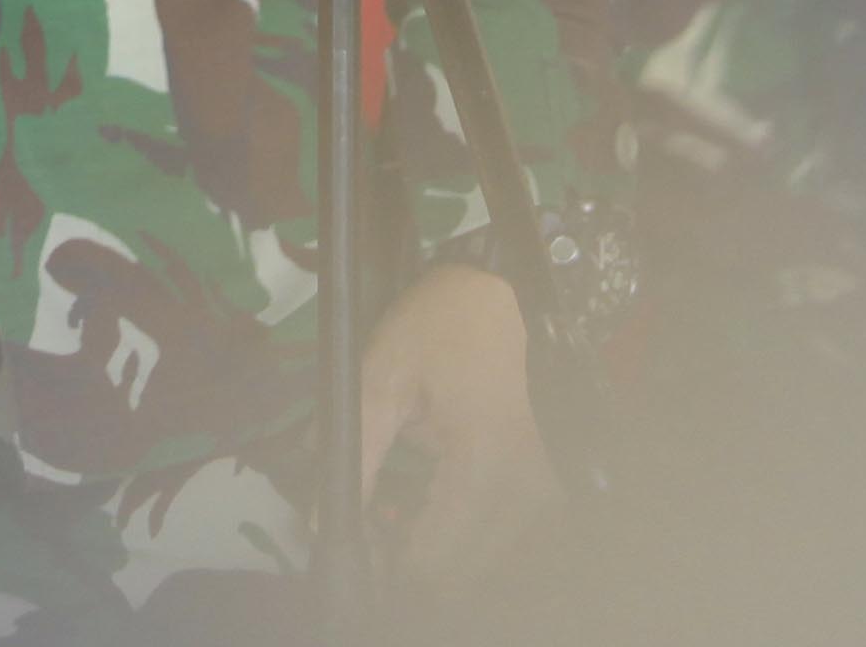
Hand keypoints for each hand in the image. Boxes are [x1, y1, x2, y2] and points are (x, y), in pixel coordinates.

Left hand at [357, 260, 559, 586]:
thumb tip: (322, 520)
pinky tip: (429, 498)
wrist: (504, 290)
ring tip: (396, 506)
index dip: (384, 562)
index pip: (431, 565)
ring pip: (477, 560)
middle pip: (456, 574)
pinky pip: (495, 535)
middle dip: (406, 560)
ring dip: (433, 548)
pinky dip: (457, 530)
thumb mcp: (381, 379)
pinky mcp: (543, 486)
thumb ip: (354, 456)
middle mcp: (524, 491)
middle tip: (372, 521)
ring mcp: (541, 491)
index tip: (358, 539)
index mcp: (484, 467)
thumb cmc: (441, 324)